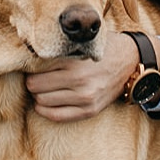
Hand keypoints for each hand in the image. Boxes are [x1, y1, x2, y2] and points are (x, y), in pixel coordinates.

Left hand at [25, 34, 158, 122]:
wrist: (131, 62)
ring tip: (43, 87)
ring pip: (42, 101)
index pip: (35, 69)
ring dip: (38, 95)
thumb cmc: (102, 49)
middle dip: (32, 81)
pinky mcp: (89, 110)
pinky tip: (45, 102)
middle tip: (35, 76)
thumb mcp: (81, 43)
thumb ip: (60, 49)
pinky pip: (56, 116)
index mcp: (75, 62)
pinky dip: (45, 109)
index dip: (30, 67)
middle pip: (35, 86)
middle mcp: (79, 81)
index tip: (31, 64)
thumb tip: (29, 53)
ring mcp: (85, 98)